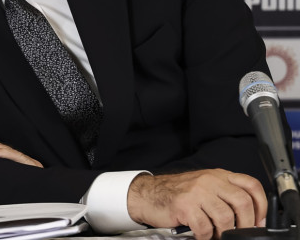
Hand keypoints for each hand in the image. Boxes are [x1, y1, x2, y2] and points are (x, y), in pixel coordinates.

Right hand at [127, 169, 266, 239]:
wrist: (147, 194)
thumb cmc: (177, 193)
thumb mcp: (205, 186)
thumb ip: (225, 194)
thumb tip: (251, 217)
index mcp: (218, 175)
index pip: (251, 185)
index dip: (261, 205)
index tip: (258, 220)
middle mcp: (209, 180)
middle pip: (242, 202)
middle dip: (245, 224)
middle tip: (239, 233)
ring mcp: (196, 192)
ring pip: (225, 217)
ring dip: (224, 233)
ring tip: (217, 235)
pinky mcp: (184, 205)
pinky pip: (205, 227)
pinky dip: (206, 237)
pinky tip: (201, 235)